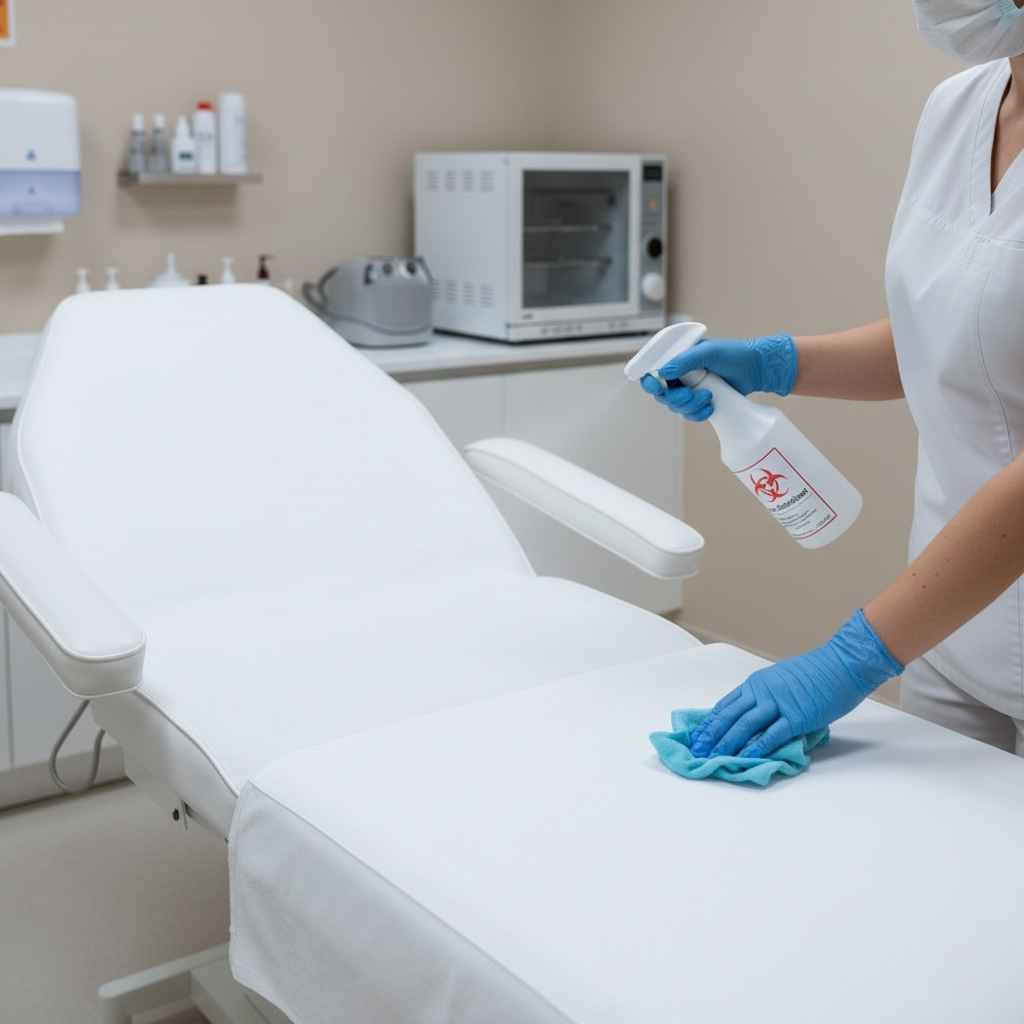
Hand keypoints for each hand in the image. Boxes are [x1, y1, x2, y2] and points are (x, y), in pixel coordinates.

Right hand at [640, 333, 796, 421]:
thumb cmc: (734, 354)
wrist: (756, 369)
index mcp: (677, 358)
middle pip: (662, 394)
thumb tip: (662, 372)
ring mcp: (689, 389)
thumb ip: (684, 360)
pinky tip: (711, 407)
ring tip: (709, 398)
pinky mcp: (699, 402)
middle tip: (692, 395)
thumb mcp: (709, 352)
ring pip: (675, 406)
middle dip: (676, 398)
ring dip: (690, 406)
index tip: (658, 388)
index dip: (651, 383)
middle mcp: (679, 374)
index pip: (653, 372)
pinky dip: (697, 414)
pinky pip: (688, 414)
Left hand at [689, 610, 902, 758]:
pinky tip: (744, 759)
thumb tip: (760, 718)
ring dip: (727, 744)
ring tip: (714, 757)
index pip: (726, 705)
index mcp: (757, 683)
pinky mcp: (796, 716)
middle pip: (730, 716)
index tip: (698, 735)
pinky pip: (771, 735)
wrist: (843, 664)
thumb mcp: (784, 680)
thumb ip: (769, 697)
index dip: (710, 722)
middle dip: (712, 736)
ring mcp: (778, 704)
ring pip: (744, 725)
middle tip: (698, 752)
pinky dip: (756, 748)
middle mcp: (762, 692)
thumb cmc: (819, 673)